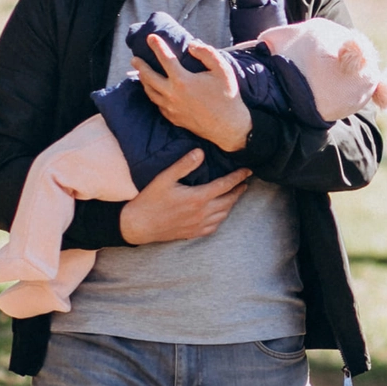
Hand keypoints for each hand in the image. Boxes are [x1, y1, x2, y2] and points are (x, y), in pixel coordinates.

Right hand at [118, 149, 250, 244]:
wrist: (139, 226)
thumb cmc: (150, 200)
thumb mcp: (164, 178)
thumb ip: (184, 165)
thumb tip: (201, 152)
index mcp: (198, 198)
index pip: (225, 185)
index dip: (238, 177)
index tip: (248, 170)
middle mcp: (202, 213)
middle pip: (229, 201)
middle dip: (238, 190)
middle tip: (245, 182)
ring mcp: (199, 225)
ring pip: (224, 214)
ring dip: (232, 203)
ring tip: (235, 195)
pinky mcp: (194, 233)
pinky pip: (215, 226)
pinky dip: (222, 217)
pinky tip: (220, 213)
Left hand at [138, 35, 254, 152]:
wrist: (229, 127)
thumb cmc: (228, 97)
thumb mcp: (222, 70)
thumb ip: (207, 53)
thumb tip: (191, 46)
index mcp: (183, 81)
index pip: (165, 59)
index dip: (157, 46)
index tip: (150, 37)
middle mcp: (173, 95)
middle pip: (149, 77)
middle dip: (140, 66)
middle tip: (135, 59)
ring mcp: (171, 108)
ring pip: (150, 92)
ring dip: (144, 81)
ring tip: (141, 74)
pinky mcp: (174, 118)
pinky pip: (158, 105)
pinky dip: (154, 96)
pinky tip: (155, 92)